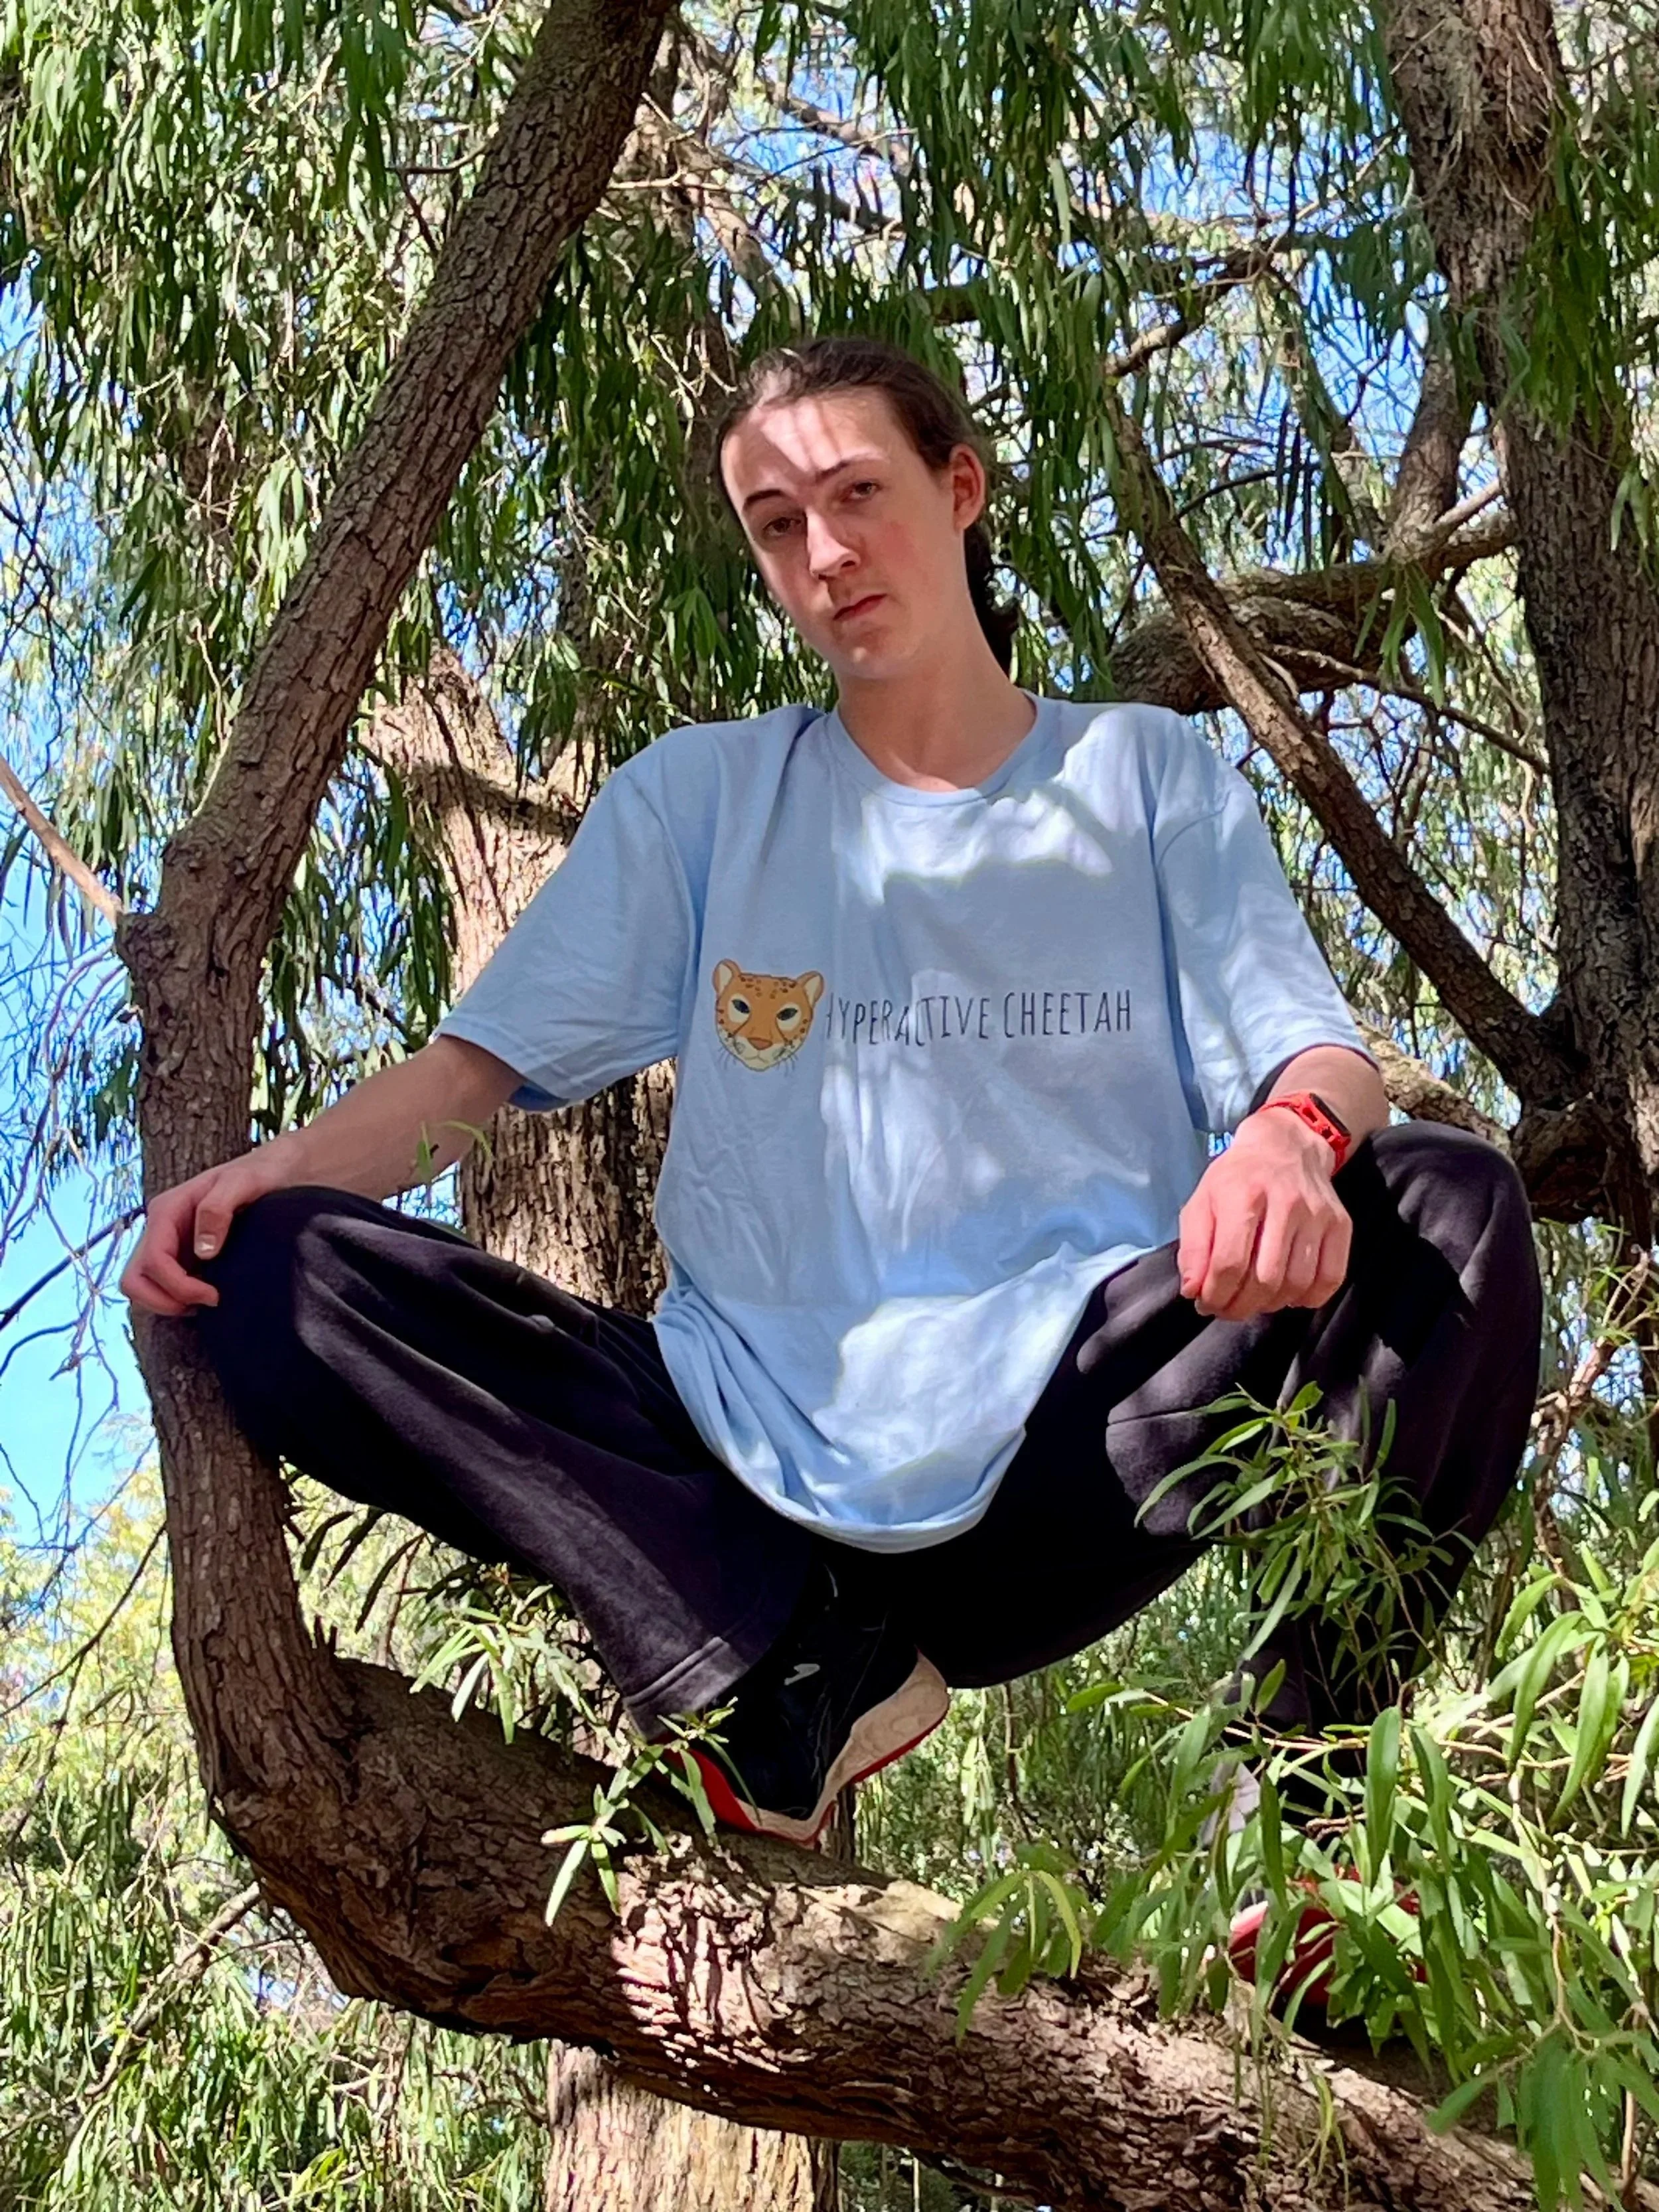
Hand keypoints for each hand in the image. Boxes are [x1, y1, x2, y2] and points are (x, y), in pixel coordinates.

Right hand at [119, 1150, 288, 1316]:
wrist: (273, 1172)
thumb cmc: (258, 1173)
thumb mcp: (242, 1183)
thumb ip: (217, 1209)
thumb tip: (203, 1251)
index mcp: (167, 1211)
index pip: (153, 1260)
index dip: (178, 1286)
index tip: (214, 1295)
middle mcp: (161, 1229)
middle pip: (134, 1279)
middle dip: (163, 1300)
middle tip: (203, 1305)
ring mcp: (169, 1244)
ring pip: (143, 1286)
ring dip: (168, 1302)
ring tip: (205, 1303)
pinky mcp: (183, 1256)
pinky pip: (164, 1285)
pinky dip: (178, 1298)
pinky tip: (208, 1296)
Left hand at [1176, 1110, 1350, 1321]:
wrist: (1286, 1146)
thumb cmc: (1237, 1179)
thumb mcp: (1201, 1202)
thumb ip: (1193, 1248)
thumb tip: (1193, 1290)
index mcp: (1243, 1194)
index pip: (1230, 1262)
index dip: (1215, 1294)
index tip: (1206, 1303)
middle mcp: (1286, 1202)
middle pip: (1265, 1278)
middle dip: (1241, 1306)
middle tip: (1228, 1309)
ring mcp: (1318, 1214)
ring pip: (1297, 1283)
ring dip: (1271, 1304)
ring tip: (1254, 1300)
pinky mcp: (1340, 1224)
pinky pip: (1330, 1278)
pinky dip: (1308, 1298)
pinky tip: (1288, 1293)